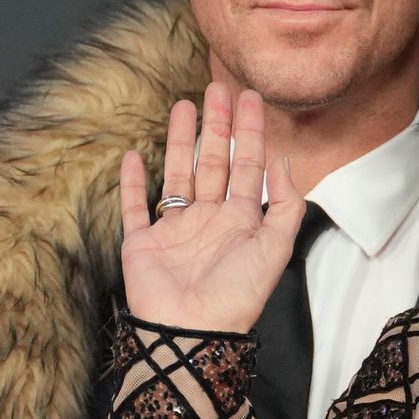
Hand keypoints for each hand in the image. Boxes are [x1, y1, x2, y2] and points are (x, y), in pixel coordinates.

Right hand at [119, 82, 305, 332]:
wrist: (191, 331)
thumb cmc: (236, 294)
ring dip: (180, 142)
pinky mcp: (143, 244)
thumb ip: (286, 204)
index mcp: (242, 221)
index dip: (250, 132)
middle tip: (217, 87)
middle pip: (214, 162)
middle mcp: (209, 220)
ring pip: (178, 175)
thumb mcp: (275, 247)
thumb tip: (284, 161)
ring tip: (183, 106)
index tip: (250, 98)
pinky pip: (135, 207)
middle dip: (216, 125)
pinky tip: (134, 155)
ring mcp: (175, 231)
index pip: (248, 166)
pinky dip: (133, 183)